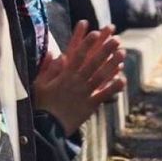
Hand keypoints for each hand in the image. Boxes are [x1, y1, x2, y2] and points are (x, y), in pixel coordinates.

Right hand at [32, 21, 125, 135]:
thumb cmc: (42, 105)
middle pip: (93, 63)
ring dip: (112, 64)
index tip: (95, 32)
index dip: (86, 43)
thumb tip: (54, 52)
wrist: (47, 129)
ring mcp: (84, 93)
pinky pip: (104, 94)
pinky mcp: (90, 105)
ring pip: (101, 76)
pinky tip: (122, 78)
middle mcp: (76, 82)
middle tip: (116, 38)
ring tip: (122, 52)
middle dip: (105, 49)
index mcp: (64, 76)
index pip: (76, 55)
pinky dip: (113, 87)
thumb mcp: (39, 85)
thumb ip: (47, 68)